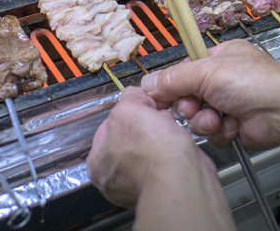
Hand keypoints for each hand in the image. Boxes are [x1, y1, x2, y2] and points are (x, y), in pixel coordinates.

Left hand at [87, 87, 198, 207]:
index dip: (127, 110)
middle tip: (155, 119)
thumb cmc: (151, 152)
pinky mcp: (164, 183)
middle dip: (146, 123)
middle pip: (131, 135)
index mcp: (98, 163)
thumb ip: (127, 99)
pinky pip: (167, 157)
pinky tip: (177, 144)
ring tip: (169, 131)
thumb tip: (133, 96)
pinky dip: (174, 148)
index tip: (138, 104)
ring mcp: (141, 183)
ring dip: (162, 133)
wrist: (181, 176)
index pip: (108, 126)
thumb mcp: (128, 109)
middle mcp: (117, 178)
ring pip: (151, 146)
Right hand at [141, 39, 279, 152]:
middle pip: (187, 97)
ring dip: (204, 120)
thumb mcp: (206, 71)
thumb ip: (173, 78)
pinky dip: (220, 131)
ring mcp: (230, 104)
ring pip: (198, 118)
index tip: (159, 97)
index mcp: (218, 58)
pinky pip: (213, 133)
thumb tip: (148, 83)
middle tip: (194, 106)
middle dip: (189, 105)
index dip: (171, 86)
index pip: (183, 72)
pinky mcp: (235, 126)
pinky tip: (231, 126)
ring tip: (216, 117)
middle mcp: (224, 80)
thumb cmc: (256, 82)